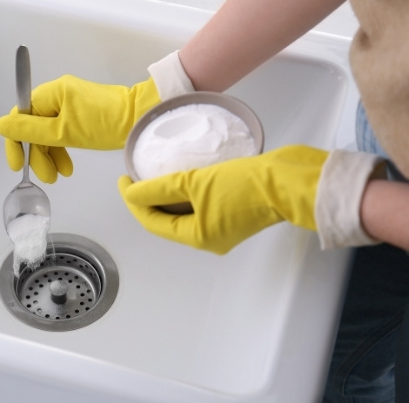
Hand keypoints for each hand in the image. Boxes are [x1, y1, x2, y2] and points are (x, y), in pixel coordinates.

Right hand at [0, 75, 159, 182]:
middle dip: (37, 154)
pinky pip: (61, 132)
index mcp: (50, 93)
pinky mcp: (80, 114)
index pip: (20, 116)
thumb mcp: (63, 132)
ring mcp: (69, 103)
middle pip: (34, 127)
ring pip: (47, 132)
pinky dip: (61, 149)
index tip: (17, 165)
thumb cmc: (104, 124)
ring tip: (59, 176)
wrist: (139, 119)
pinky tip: (67, 166)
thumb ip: (30, 130)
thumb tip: (1, 124)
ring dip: (50, 155)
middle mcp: (56, 94)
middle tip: (47, 177)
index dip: (15, 142)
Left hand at [117, 145, 327, 253]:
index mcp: (199, 237)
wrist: (290, 181)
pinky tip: (182, 176)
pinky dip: (187, 195)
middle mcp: (210, 238)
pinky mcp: (235, 213)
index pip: (153, 223)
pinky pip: (200, 206)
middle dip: (148, 201)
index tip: (124, 180)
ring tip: (153, 175)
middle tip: (134, 178)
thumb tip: (132, 193)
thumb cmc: (247, 185)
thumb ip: (159, 188)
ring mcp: (224, 227)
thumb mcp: (195, 183)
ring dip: (167, 197)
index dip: (134, 202)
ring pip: (184, 214)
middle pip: (167, 221)